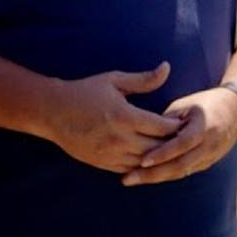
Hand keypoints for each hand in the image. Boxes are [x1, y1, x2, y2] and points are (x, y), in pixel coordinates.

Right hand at [42, 64, 181, 173]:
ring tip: (171, 149)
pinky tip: (151, 158)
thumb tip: (167, 67)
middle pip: (157, 147)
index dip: (176, 125)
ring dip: (159, 157)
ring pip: (145, 162)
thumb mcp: (114, 80)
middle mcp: (119, 138)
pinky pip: (130, 169)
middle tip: (185, 137)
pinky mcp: (102, 163)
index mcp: (124, 116)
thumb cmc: (85, 92)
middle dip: (173, 143)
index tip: (185, 121)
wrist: (52, 112)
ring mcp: (110, 154)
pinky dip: (143, 165)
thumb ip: (143, 79)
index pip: (161, 127)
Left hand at [123, 87, 236, 185]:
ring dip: (155, 178)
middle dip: (152, 174)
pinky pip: (183, 172)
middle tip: (127, 179)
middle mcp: (209, 144)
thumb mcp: (186, 105)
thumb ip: (166, 121)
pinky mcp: (207, 164)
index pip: (182, 144)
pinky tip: (146, 178)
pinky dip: (164, 175)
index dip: (162, 153)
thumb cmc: (204, 104)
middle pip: (179, 165)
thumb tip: (142, 134)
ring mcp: (209, 156)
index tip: (142, 161)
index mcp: (205, 126)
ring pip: (180, 172)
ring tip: (131, 180)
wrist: (235, 112)